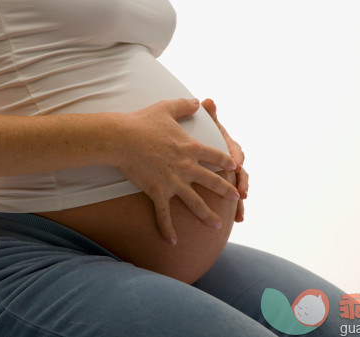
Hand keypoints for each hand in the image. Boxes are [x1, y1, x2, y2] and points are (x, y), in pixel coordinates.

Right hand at [118, 98, 239, 244]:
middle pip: (212, 181)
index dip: (226, 161)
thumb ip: (185, 105)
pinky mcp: (158, 192)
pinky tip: (173, 242)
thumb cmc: (143, 122)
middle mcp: (186, 166)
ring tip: (217, 226)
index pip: (214, 155)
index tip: (235, 167)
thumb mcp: (167, 107)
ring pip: (195, 202)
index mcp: (190, 147)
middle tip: (237, 199)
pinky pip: (164, 215)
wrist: (123, 138)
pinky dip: (167, 229)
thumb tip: (198, 101)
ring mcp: (173, 181)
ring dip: (207, 215)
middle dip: (226, 190)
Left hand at [201, 98, 247, 221]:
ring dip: (240, 202)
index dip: (236, 158)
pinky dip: (235, 210)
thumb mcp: (204, 126)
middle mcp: (231, 163)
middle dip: (241, 184)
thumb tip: (207, 100)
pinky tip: (236, 220)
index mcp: (228, 147)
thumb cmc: (199, 136)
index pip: (235, 152)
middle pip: (240, 174)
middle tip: (241, 193)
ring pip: (237, 189)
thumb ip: (208, 115)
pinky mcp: (223, 188)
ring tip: (240, 213)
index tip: (235, 165)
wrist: (192, 153)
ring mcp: (228, 177)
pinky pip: (230, 200)